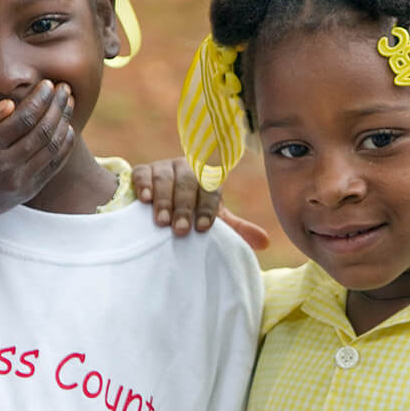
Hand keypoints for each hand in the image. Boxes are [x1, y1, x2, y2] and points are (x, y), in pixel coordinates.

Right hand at [0, 81, 76, 224]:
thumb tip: (10, 103)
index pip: (23, 118)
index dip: (40, 99)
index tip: (48, 84)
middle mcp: (5, 165)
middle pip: (42, 130)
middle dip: (56, 106)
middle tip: (65, 89)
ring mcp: (19, 180)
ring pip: (51, 147)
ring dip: (64, 122)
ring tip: (69, 104)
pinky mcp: (29, 190)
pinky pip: (54, 165)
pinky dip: (64, 146)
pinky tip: (68, 129)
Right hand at [131, 158, 268, 249]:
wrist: (159, 202)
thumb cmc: (192, 212)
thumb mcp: (212, 219)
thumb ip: (236, 229)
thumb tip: (266, 243)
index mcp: (208, 179)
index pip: (211, 190)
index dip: (207, 209)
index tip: (202, 228)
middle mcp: (188, 169)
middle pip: (188, 184)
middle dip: (184, 208)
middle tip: (180, 230)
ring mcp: (165, 167)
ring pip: (165, 179)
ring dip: (164, 200)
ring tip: (161, 221)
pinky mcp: (143, 170)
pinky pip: (143, 174)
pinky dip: (144, 185)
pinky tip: (144, 199)